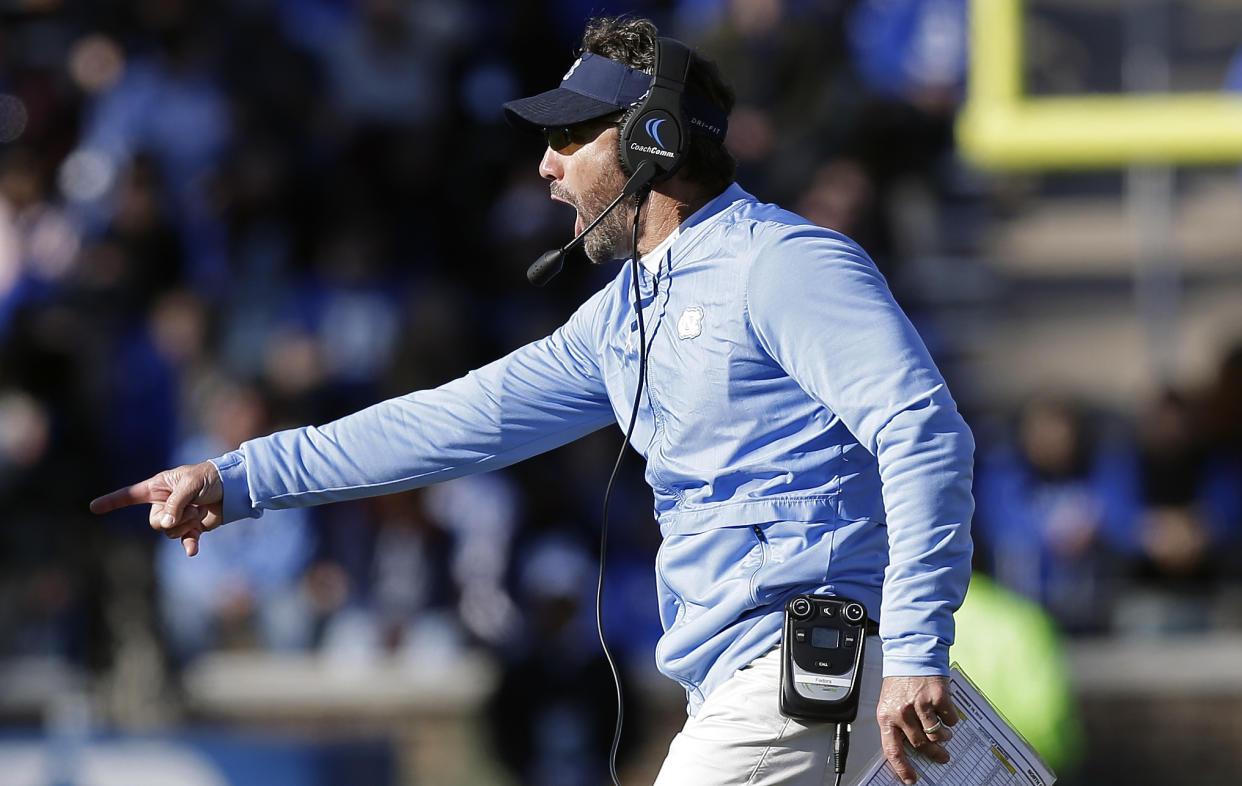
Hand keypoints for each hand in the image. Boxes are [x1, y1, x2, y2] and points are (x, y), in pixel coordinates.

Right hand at [90, 461, 223, 556]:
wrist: (232, 488)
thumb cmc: (209, 478)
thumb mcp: (190, 485)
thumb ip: (175, 504)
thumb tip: (164, 525)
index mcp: (158, 487)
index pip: (129, 495)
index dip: (111, 502)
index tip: (93, 507)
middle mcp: (163, 503)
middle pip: (154, 522)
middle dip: (173, 518)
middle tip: (193, 506)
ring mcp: (177, 517)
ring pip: (170, 532)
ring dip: (188, 523)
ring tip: (201, 510)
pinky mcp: (192, 528)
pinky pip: (185, 541)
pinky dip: (189, 545)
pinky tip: (193, 551)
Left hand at [876, 675, 957, 784]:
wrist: (911, 653)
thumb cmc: (901, 679)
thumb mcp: (890, 702)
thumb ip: (896, 723)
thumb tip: (908, 747)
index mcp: (887, 716)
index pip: (893, 750)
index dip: (902, 768)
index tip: (911, 779)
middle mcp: (902, 713)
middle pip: (920, 745)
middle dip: (934, 754)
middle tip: (942, 756)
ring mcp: (920, 706)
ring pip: (936, 735)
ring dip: (943, 737)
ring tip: (944, 732)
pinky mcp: (937, 698)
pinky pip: (949, 720)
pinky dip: (950, 720)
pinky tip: (945, 712)